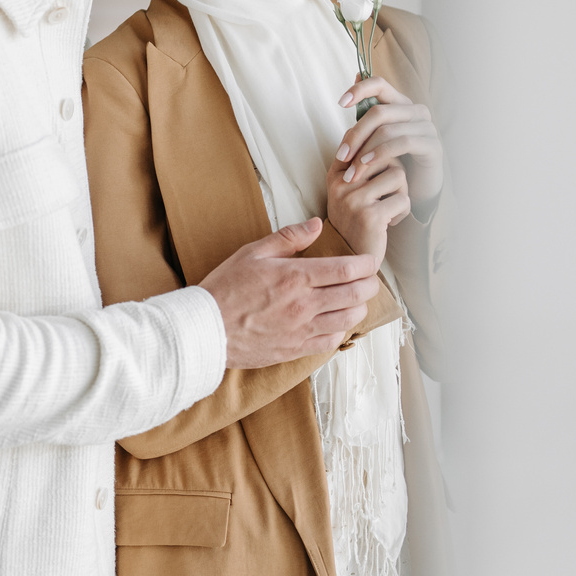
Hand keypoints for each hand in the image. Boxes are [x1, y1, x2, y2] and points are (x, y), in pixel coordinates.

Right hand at [199, 218, 382, 368]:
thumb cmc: (225, 289)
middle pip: (356, 295)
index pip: (347, 270)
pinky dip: (341, 330)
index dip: (367, 264)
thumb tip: (316, 225)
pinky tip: (335, 321)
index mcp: (296, 277)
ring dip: (359, 307)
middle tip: (369, 278)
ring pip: (349, 319)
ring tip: (356, 298)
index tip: (370, 261)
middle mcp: (304, 305)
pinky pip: (331, 341)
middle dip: (370, 285)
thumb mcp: (253, 253)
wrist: (205, 330)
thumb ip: (289, 238)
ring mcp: (302, 330)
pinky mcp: (296, 349)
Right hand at [326, 150, 409, 263]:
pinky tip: (391, 222)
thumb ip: (359, 164)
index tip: (385, 171)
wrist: (350, 258)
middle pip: (386, 157)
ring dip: (402, 193)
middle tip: (390, 194)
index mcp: (335, 175)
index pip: (364, 144)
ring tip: (389, 209)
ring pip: (398, 175)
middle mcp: (341, 185)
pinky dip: (403, 211)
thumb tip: (376, 131)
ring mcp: (353, 200)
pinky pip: (403, 199)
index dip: (382, 153)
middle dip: (396, 174)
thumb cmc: (355, 222)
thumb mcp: (349, 191)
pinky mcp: (370, 216)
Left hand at [335, 77, 444, 216]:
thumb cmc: (392, 163)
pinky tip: (367, 163)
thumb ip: (366, 113)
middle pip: (379, 112)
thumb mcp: (374, 138)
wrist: (416, 190)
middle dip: (356, 134)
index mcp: (401, 104)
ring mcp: (426, 127)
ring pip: (388, 129)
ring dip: (365, 150)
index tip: (341, 103)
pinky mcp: (433, 145)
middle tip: (341, 155)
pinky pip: (404, 142)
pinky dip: (382, 152)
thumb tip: (355, 74)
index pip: (380, 84)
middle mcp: (416, 111)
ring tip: (351, 169)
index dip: (360, 89)